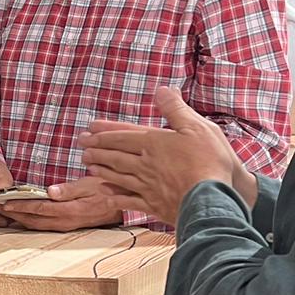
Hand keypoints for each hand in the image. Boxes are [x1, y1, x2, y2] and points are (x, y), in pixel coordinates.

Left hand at [0, 176, 121, 231]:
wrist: (120, 204)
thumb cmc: (106, 190)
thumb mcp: (90, 185)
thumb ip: (69, 189)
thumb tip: (50, 192)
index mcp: (70, 211)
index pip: (39, 209)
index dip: (19, 206)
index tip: (4, 202)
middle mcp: (65, 222)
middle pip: (33, 220)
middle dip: (13, 214)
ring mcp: (65, 226)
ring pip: (36, 225)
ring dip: (19, 219)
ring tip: (3, 212)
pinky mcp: (65, 226)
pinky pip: (43, 226)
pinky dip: (29, 221)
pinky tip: (20, 217)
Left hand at [81, 87, 254, 224]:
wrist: (212, 199)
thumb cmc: (209, 161)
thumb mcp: (197, 126)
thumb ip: (176, 109)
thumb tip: (162, 89)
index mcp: (154, 143)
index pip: (123, 136)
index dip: (104, 133)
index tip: (88, 130)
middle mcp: (145, 164)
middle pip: (115, 156)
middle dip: (97, 150)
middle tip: (82, 147)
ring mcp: (147, 186)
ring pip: (117, 176)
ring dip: (101, 170)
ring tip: (88, 165)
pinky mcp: (154, 205)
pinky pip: (128, 200)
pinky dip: (115, 195)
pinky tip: (106, 193)